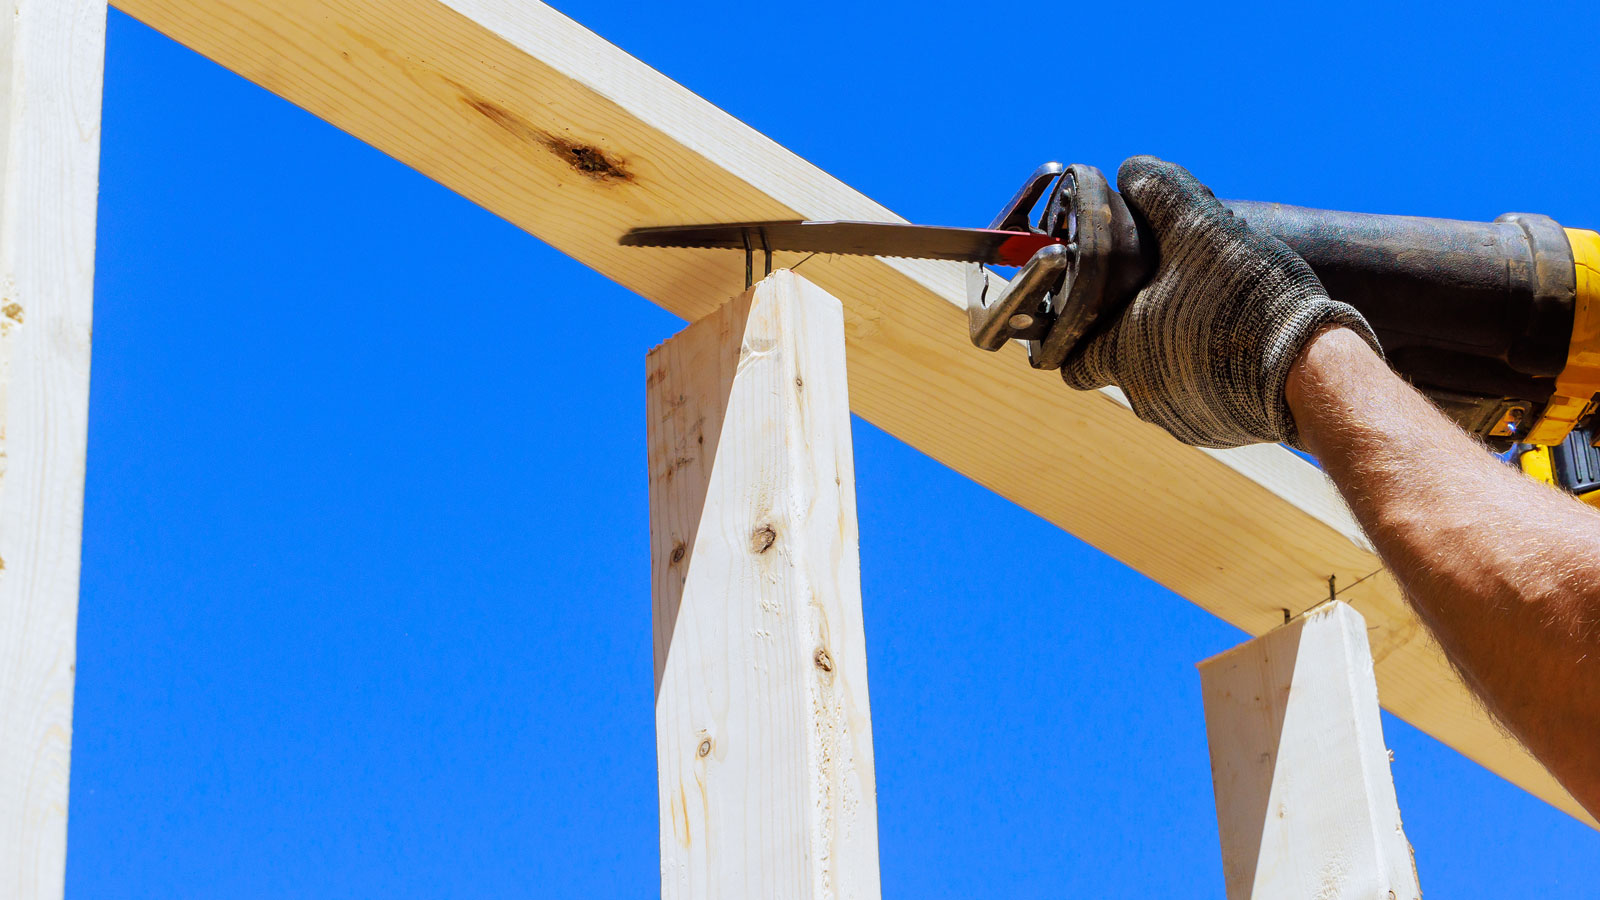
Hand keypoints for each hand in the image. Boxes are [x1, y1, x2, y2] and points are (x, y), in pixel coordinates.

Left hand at [1059, 156, 1380, 448]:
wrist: (1314, 374)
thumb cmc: (1246, 301)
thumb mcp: (1200, 227)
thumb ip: (1161, 192)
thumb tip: (1133, 171)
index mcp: (1120, 355)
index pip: (1069, 358)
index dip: (1075, 332)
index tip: (1094, 308)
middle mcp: (1143, 397)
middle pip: (1119, 366)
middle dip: (1135, 333)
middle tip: (1166, 297)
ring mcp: (1182, 419)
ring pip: (1163, 383)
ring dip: (1178, 352)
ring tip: (1215, 315)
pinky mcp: (1221, 430)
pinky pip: (1204, 401)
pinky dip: (1215, 376)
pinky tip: (1244, 346)